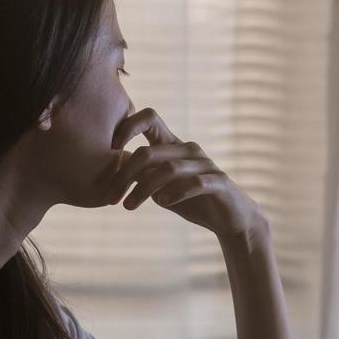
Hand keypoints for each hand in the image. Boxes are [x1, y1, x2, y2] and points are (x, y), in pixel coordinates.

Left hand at [108, 107, 267, 240]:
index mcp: (173, 145)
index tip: (109, 151)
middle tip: (110, 198)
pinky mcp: (219, 182)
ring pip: (168, 169)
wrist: (229, 219)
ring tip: (129, 206)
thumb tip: (112, 166)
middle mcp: (189, 149)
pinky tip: (162, 203)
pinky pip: (195, 184)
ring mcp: (205, 165)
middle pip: (149, 152)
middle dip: (124, 175)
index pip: (149, 118)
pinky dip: (175, 193)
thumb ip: (141, 175)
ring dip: (143, 189)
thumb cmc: (191, 200)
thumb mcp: (160, 187)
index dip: (126, 127)